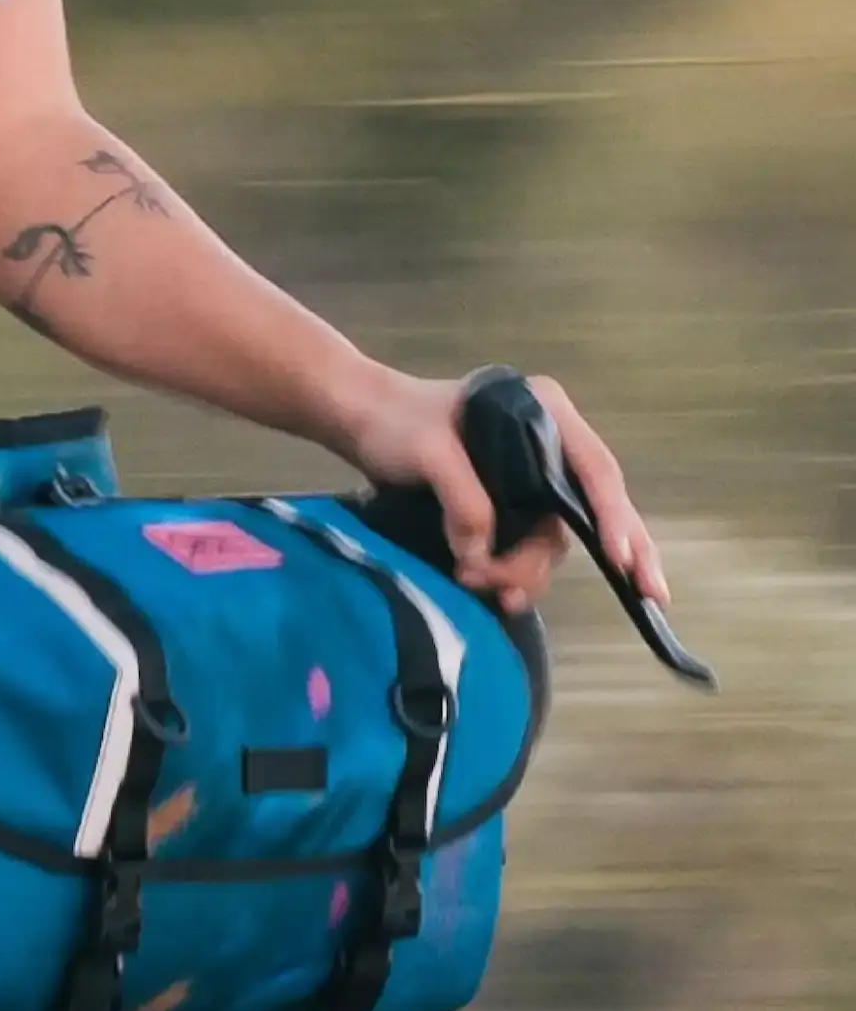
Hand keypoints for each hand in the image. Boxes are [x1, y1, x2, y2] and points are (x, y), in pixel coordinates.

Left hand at [339, 366, 670, 615]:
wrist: (360, 421)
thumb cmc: (395, 421)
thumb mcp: (428, 451)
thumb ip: (463, 500)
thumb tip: (483, 556)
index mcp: (545, 413)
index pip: (594, 469)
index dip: (614, 516)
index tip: (622, 558)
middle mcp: (550, 444)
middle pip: (593, 509)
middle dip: (616, 555)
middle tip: (650, 597)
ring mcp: (530, 478)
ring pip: (553, 538)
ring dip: (530, 571)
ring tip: (493, 590)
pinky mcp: (509, 504)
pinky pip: (529, 545)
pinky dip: (518, 572)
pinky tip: (502, 594)